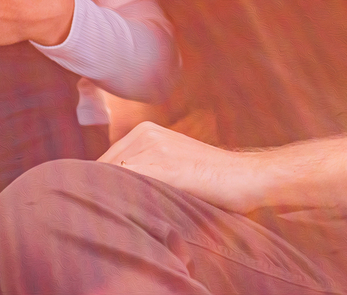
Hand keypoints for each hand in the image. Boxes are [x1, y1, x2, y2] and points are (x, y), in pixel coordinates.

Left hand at [99, 121, 255, 213]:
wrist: (245, 176)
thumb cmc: (211, 177)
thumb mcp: (172, 161)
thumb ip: (144, 167)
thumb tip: (110, 187)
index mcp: (144, 130)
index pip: (105, 161)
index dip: (101, 185)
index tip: (102, 204)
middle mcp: (144, 134)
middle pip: (103, 169)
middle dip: (103, 191)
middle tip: (107, 214)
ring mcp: (152, 147)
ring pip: (112, 177)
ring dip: (113, 197)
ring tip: (120, 216)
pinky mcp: (162, 166)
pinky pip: (128, 184)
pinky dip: (125, 200)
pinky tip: (131, 215)